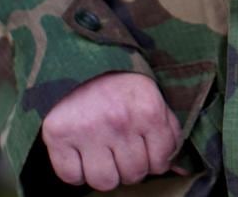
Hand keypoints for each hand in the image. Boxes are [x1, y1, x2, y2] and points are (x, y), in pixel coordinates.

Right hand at [41, 72, 181, 190]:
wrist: (78, 56)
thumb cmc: (120, 82)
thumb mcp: (152, 98)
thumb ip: (168, 132)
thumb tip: (179, 170)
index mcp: (149, 111)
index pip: (161, 162)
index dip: (154, 161)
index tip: (144, 149)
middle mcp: (120, 121)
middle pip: (133, 174)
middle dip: (130, 167)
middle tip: (121, 149)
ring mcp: (88, 129)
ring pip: (105, 181)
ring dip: (105, 173)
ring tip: (103, 154)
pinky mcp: (58, 134)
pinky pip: (72, 177)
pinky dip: (77, 172)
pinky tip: (82, 154)